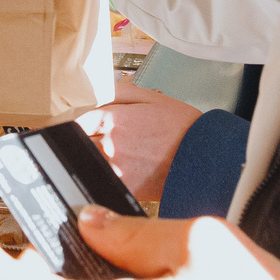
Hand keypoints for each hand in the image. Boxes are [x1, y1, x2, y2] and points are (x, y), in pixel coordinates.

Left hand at [74, 77, 202, 202]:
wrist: (203, 157)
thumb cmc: (180, 126)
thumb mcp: (149, 97)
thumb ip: (116, 92)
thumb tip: (92, 94)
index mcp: (113, 119)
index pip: (77, 122)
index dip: (76, 125)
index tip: (77, 128)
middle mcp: (109, 144)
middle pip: (78, 144)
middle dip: (82, 142)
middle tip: (92, 142)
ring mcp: (115, 168)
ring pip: (87, 164)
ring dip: (91, 160)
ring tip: (110, 157)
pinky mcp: (124, 188)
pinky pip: (102, 181)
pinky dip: (103, 177)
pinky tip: (118, 172)